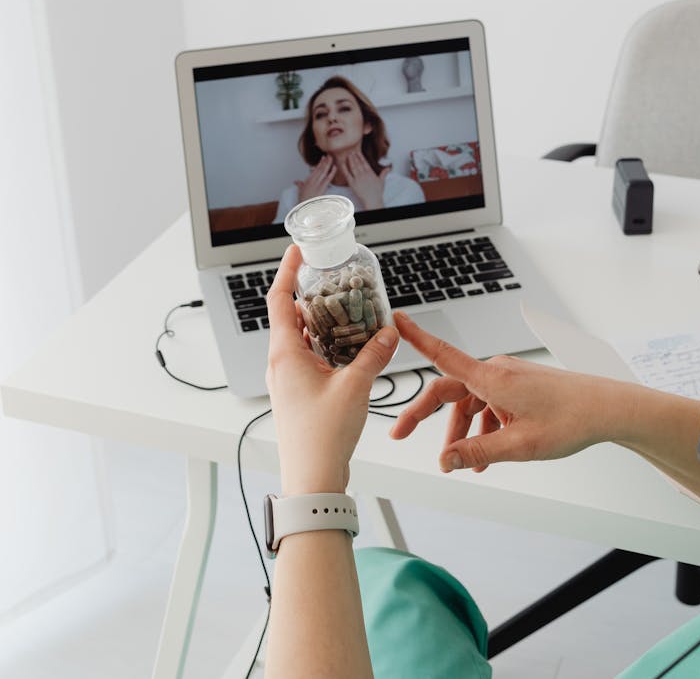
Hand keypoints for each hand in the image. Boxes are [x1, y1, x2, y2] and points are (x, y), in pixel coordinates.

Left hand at [266, 244, 398, 493]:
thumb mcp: (355, 387)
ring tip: (346, 309)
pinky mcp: (298, 393)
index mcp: (285, 353)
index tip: (298, 250)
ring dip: (321, 321)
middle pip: (290, 316)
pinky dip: (325, 344)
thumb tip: (388, 333)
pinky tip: (348, 346)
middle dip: (311, 295)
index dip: (286, 271)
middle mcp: (281, 363)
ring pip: (301, 337)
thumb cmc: (322, 436)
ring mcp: (288, 379)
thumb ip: (373, 355)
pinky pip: (308, 357)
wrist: (311, 479)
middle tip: (333, 279)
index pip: (279, 299)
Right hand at [294, 156, 335, 203]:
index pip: (315, 170)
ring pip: (324, 171)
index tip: (323, 158)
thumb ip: (299, 184)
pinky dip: (332, 172)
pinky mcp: (322, 188)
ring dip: (328, 164)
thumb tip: (296, 181)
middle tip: (329, 155)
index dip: (320, 163)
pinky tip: (334, 167)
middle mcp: (313, 180)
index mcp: (308, 180)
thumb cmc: (303, 199)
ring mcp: (318, 183)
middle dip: (325, 162)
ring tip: (331, 158)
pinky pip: (328, 178)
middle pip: (320, 169)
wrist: (305, 206)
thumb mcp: (300, 190)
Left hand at [338, 151, 388, 209]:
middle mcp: (364, 174)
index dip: (360, 157)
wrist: (373, 200)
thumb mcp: (382, 181)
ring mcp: (358, 178)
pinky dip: (344, 168)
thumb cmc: (377, 193)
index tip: (358, 152)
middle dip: (355, 157)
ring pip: (353, 167)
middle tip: (351, 152)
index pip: (364, 162)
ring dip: (351, 160)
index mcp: (370, 173)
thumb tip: (388, 168)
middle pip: (358, 163)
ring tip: (348, 155)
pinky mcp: (352, 183)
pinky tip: (342, 164)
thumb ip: (384, 173)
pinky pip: (347, 174)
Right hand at [389, 311, 632, 472]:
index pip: (443, 355)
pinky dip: (483, 427)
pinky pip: (490, 404)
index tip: (394, 320)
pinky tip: (488, 453)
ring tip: (467, 463)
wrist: (607, 408)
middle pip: (449, 389)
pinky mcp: (519, 386)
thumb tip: (445, 460)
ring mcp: (509, 378)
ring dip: (463, 430)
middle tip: (401, 435)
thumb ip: (477, 452)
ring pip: (471, 401)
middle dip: (426, 415)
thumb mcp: (520, 445)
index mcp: (492, 379)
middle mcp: (496, 372)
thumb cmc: (570, 421)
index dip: (416, 338)